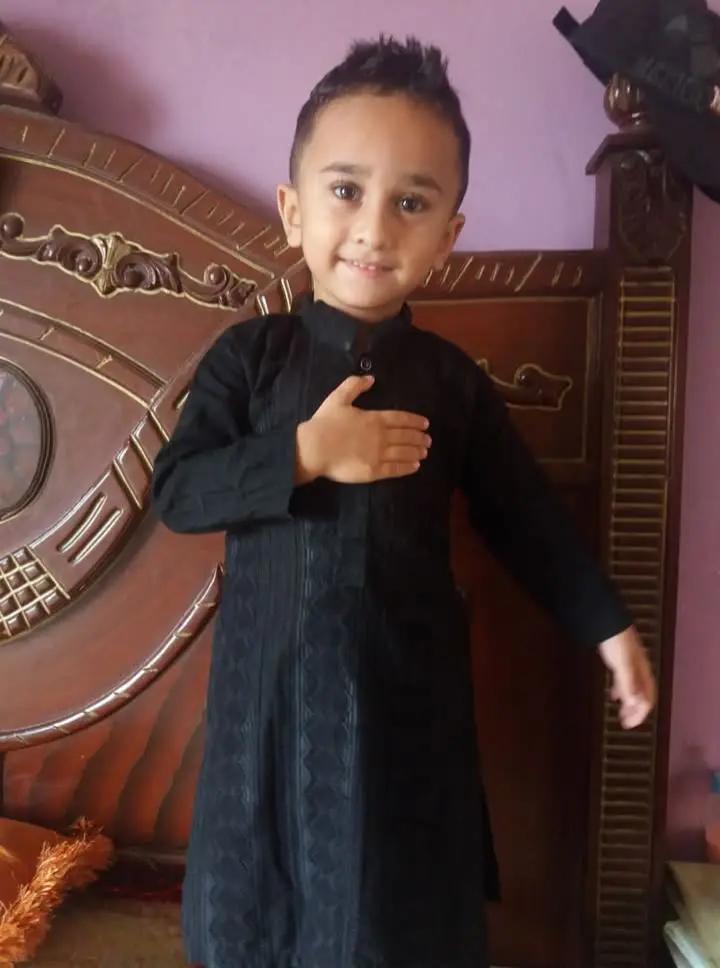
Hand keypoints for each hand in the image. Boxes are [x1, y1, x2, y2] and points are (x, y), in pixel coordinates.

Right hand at [295, 375, 430, 484]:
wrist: (314, 448)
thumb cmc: (325, 423)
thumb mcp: (338, 398)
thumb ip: (354, 386)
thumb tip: (370, 377)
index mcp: (374, 418)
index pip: (400, 419)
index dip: (414, 421)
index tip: (425, 424)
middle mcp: (381, 436)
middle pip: (405, 436)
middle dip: (419, 437)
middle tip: (428, 439)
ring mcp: (378, 455)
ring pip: (404, 452)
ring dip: (416, 451)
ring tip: (425, 452)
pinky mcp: (373, 471)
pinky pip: (395, 469)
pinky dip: (407, 467)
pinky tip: (415, 466)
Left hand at [598, 626, 655, 728]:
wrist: (606, 620)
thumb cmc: (615, 641)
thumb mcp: (622, 664)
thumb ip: (627, 684)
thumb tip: (634, 703)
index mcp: (643, 671)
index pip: (647, 698)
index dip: (639, 714)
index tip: (628, 725)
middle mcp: (640, 669)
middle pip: (643, 695)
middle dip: (636, 711)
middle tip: (625, 723)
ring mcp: (630, 664)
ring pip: (634, 688)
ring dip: (628, 702)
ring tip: (621, 713)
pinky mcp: (620, 660)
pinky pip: (624, 681)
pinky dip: (620, 690)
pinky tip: (614, 694)